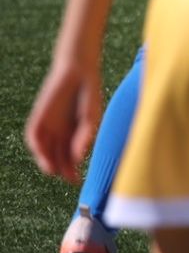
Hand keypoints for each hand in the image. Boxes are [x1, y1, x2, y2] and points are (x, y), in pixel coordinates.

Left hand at [25, 60, 102, 182]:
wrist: (78, 71)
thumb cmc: (89, 95)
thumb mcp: (90, 119)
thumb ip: (85, 138)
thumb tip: (79, 158)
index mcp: (74, 135)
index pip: (69, 159)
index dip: (72, 171)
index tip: (76, 181)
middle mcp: (59, 133)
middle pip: (56, 157)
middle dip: (61, 169)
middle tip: (67, 177)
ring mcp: (48, 126)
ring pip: (43, 150)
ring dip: (46, 161)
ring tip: (53, 170)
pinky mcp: (38, 118)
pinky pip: (33, 136)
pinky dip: (37, 145)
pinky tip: (42, 152)